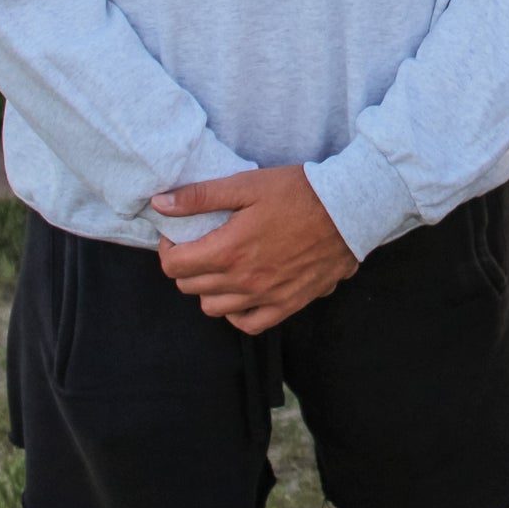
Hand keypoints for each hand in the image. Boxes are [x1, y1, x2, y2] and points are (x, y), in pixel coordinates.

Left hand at [152, 165, 356, 333]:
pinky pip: (248, 324)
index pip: (174, 266)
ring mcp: (265, 296)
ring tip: (220, 266)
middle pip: (190, 287)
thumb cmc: (298, 192)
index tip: (178, 236)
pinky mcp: (287, 304)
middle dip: (186, 266)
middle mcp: (243, 280)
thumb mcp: (247, 184)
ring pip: (214, 308)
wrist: (348, 209)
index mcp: (229, 250)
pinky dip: (237, 312)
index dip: (168, 249)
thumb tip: (160, 204)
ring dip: (208, 289)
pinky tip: (241, 292)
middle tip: (199, 245)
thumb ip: (200, 196)